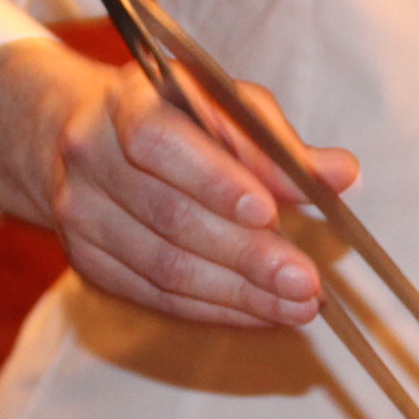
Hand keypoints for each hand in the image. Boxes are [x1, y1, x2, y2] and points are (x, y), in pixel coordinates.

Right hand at [0, 38, 358, 328]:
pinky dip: (216, 311)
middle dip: (244, 255)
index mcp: (124, 103)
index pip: (158, 142)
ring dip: (238, 294)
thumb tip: (341, 175)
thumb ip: (278, 143)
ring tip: (298, 306)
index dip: (212, 180)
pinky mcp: (91, 264)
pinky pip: (157, 298)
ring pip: (163, 268)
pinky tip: (262, 314)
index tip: (267, 211)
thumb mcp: (223, 106)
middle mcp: (91, 160)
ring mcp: (83, 218)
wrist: (77, 137)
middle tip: (305, 281)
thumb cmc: (171, 115)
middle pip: (168, 218)